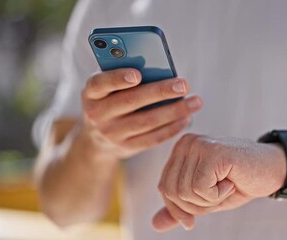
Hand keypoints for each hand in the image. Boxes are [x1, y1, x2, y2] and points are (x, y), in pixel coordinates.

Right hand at [80, 68, 202, 158]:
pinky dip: (172, 128)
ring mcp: (112, 133)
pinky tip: (186, 117)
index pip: (101, 83)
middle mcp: (97, 114)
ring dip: (174, 111)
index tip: (138, 74)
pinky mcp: (127, 147)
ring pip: (147, 121)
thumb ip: (124, 76)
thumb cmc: (109, 101)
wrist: (96, 139)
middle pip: (131, 101)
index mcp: (91, 93)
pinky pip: (153, 138)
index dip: (118, 78)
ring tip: (195, 101)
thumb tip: (159, 69)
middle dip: (160, 92)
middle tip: (183, 85)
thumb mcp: (106, 88)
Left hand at [152, 134, 285, 231]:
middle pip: (171, 191)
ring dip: (209, 200)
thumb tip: (155, 225)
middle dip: (195, 205)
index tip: (201, 211)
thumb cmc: (239, 182)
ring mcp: (199, 145)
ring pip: (184, 192)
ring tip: (226, 185)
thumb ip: (180, 208)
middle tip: (219, 194)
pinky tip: (231, 181)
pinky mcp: (213, 152)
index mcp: (181, 150)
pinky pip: (199, 189)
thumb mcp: (205, 199)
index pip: (164, 187)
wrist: (273, 170)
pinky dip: (218, 195)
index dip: (180, 208)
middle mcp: (186, 142)